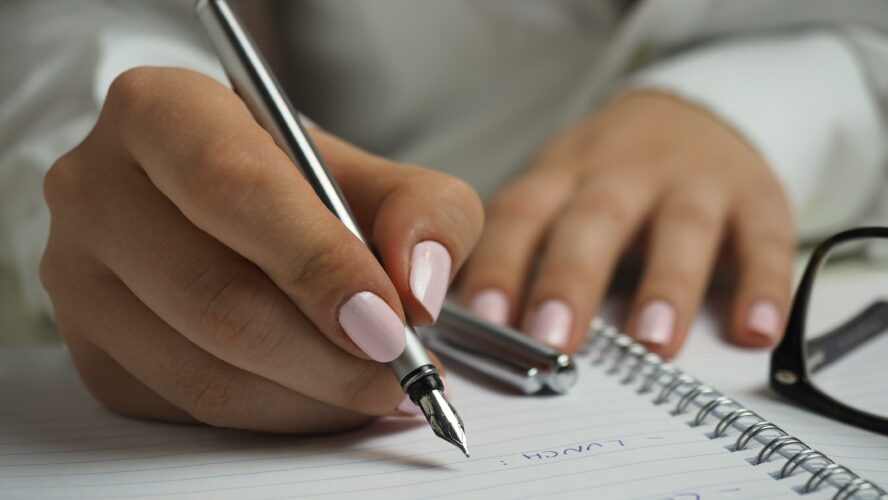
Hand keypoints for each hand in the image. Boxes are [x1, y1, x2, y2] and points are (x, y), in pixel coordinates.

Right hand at [40, 67, 482, 432]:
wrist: (232, 212)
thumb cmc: (303, 186)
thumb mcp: (379, 176)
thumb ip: (425, 212)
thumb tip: (418, 288)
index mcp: (161, 111)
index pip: (234, 189)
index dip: (318, 263)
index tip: (389, 319)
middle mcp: (98, 189)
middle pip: (216, 296)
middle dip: (328, 354)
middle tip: (400, 370)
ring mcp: (79, 279)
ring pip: (203, 370)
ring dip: (311, 396)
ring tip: (376, 386)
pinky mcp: (92, 351)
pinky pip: (190, 409)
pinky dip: (277, 414)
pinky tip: (323, 393)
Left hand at [460, 91, 793, 357]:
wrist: (694, 112)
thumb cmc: (611, 174)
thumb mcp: (560, 188)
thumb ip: (526, 246)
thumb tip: (482, 328)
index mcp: (565, 173)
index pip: (522, 214)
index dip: (501, 263)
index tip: (486, 319)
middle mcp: (626, 172)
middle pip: (595, 219)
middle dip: (571, 279)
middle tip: (553, 339)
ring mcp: (694, 182)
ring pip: (681, 228)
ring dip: (667, 285)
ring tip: (653, 343)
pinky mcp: (756, 198)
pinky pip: (765, 240)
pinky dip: (764, 285)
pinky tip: (756, 330)